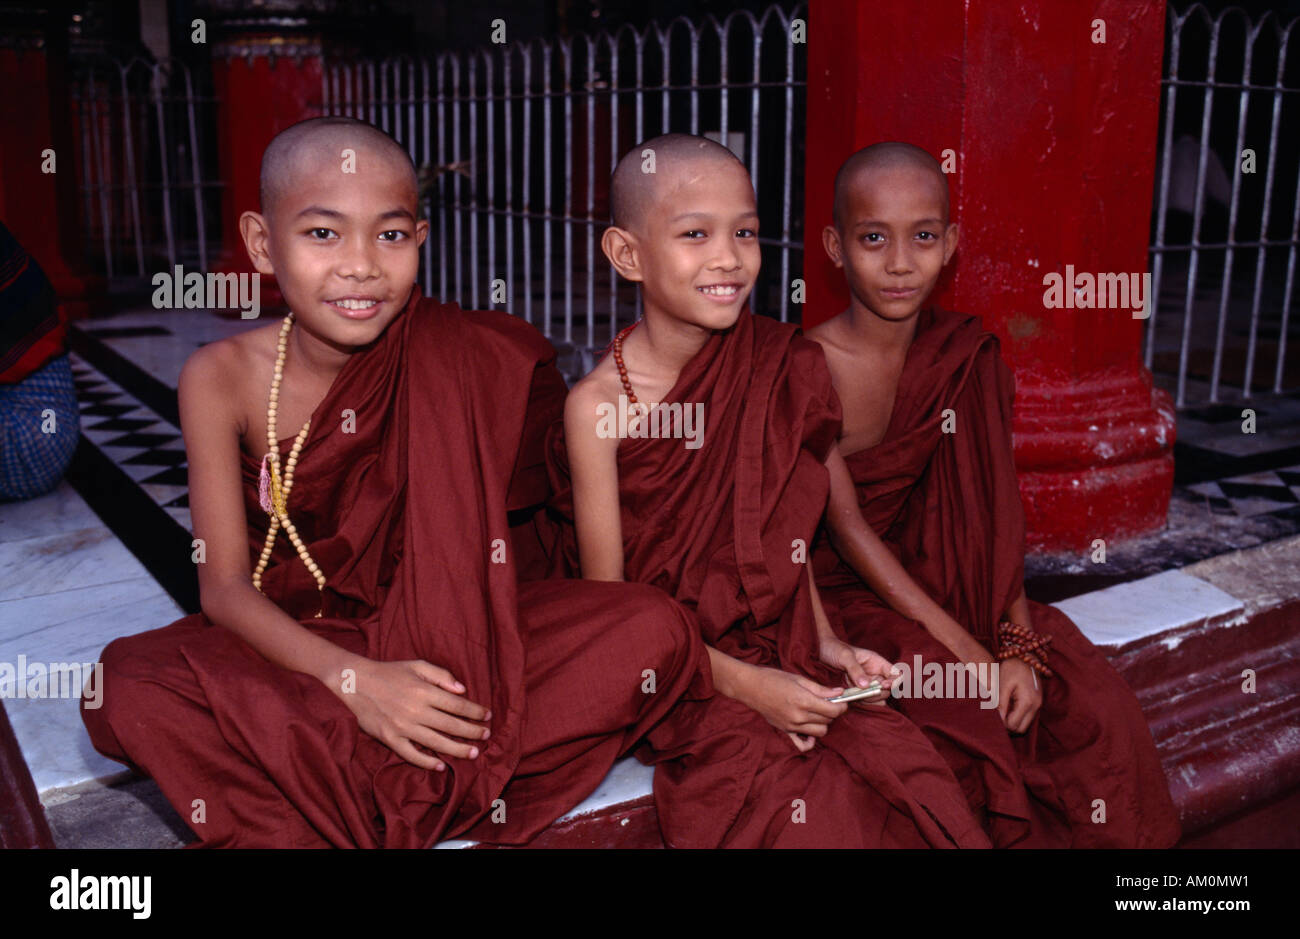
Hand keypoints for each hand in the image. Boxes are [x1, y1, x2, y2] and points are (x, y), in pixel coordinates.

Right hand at [335, 658, 490, 769]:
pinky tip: (441, 765)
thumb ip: (442, 675)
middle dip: (472, 732)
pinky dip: (427, 762)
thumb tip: (462, 690)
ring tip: (473, 753)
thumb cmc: (389, 672)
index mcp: (424, 691)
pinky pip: (411, 754)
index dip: (475, 711)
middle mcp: (416, 710)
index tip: (487, 716)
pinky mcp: (390, 738)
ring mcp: (402, 727)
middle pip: (451, 725)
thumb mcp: (417, 665)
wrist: (355, 683)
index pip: (457, 705)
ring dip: (458, 749)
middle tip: (486, 735)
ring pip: (436, 742)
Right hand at [735, 665, 846, 739]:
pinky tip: (810, 729)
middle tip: (828, 702)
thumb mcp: (799, 679)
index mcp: (804, 701)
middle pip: (828, 721)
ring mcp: (791, 726)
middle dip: (832, 711)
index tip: (841, 700)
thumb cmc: (773, 678)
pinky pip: (803, 745)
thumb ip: (820, 689)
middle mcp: (799, 716)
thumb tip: (839, 693)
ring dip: (823, 722)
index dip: (842, 706)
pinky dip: (810, 740)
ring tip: (818, 712)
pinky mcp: (785, 731)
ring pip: (820, 732)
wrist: (750, 687)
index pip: (833, 710)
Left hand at [818, 635, 898, 702]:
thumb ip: (855, 669)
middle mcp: (874, 673)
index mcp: (876, 662)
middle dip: (878, 693)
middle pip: (887, 689)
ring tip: (854, 694)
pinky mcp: (857, 691)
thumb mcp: (844, 656)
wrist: (818, 652)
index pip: (895, 673)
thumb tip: (866, 685)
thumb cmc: (833, 648)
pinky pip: (865, 701)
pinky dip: (861, 703)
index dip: (894, 681)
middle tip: (863, 692)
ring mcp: (866, 684)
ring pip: (877, 697)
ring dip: (869, 699)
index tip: (883, 685)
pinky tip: (852, 698)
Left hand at [997, 658, 1041, 733]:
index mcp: (1028, 701)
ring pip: (1025, 724)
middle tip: (998, 714)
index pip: (1014, 724)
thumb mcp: (1003, 684)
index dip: (1002, 723)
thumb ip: (1001, 703)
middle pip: (1021, 728)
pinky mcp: (1037, 702)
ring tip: (1003, 708)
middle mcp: (1036, 706)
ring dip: (1013, 720)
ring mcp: (1039, 704)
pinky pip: (1027, 716)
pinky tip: (1009, 705)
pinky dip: (1018, 714)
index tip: (993, 714)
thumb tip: (998, 719)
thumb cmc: (1012, 668)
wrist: (1026, 656)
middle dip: (1008, 725)